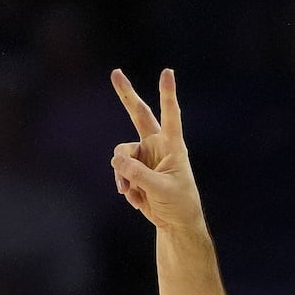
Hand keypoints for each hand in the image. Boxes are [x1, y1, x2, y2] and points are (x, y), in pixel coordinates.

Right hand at [110, 68, 203, 231]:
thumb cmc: (178, 203)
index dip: (168, 94)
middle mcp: (157, 145)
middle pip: (139, 115)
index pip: (171, 115)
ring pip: (121, 155)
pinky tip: (137, 199)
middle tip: (116, 73)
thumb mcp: (161, 190)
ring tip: (130, 192)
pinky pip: (120, 172)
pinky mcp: (133, 169)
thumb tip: (116, 162)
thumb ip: (139, 175)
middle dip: (127, 94)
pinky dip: (125, 186)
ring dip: (122, 174)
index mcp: (173, 145)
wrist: (175, 222)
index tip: (167, 72)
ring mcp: (143, 156)